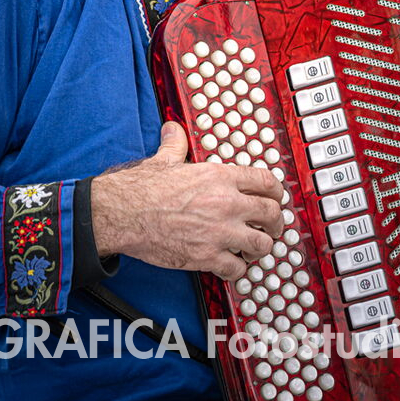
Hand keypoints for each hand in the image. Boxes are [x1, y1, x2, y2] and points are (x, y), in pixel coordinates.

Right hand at [91, 121, 283, 280]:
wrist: (123, 213)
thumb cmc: (141, 188)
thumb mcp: (164, 159)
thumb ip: (175, 145)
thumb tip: (173, 130)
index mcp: (221, 177)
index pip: (266, 182)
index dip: (277, 192)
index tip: (277, 199)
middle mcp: (227, 203)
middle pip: (271, 214)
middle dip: (276, 223)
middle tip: (273, 228)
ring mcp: (220, 232)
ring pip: (261, 245)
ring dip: (260, 248)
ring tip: (253, 249)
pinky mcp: (207, 257)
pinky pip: (236, 269)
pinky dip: (237, 270)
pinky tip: (231, 266)